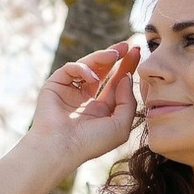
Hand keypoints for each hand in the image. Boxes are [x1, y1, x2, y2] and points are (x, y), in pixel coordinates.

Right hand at [29, 41, 141, 169]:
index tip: (137, 53)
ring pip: (88, 66)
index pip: (115, 84)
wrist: (61, 147)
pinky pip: (71, 68)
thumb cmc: (92, 142)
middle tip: (128, 46)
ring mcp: (70, 91)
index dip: (126, 68)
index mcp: (100, 110)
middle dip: (116, 57)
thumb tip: (126, 76)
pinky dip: (82, 69)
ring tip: (115, 54)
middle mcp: (85, 99)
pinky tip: (92, 78)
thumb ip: (128, 101)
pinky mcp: (55, 85)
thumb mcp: (120, 125)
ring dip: (102, 57)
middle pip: (103, 71)